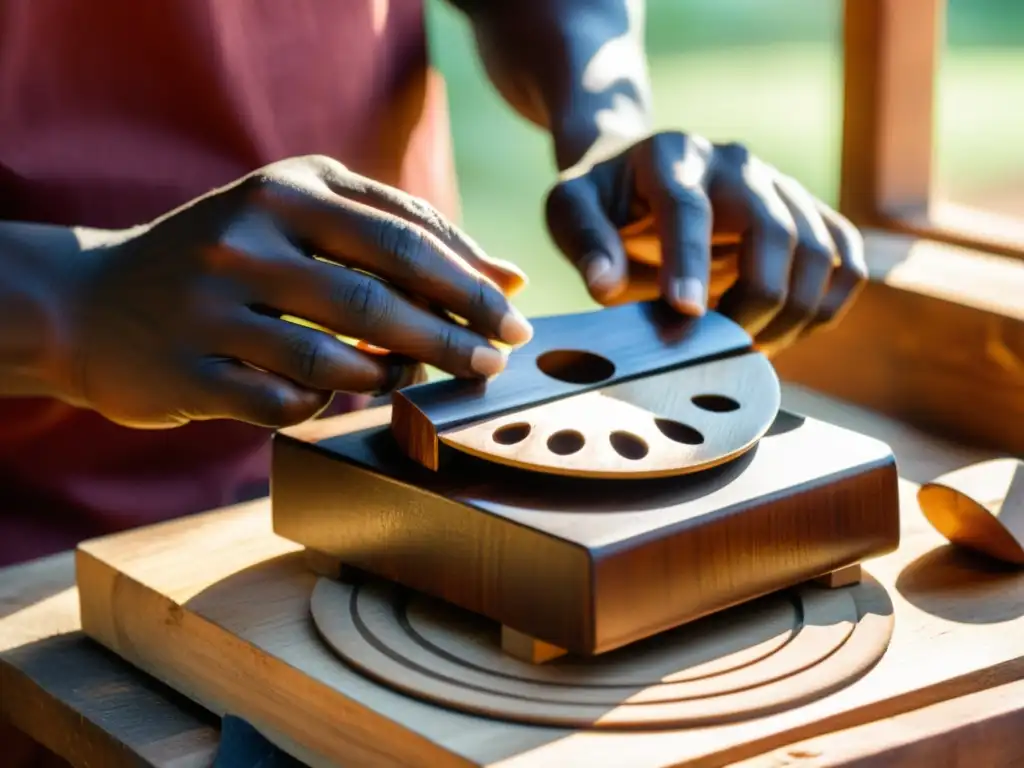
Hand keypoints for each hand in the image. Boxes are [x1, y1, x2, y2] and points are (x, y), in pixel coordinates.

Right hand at [57, 155, 531, 428]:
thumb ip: (400, 239)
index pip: (407, 234)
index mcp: (288, 187)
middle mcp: (248, 237)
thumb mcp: (302, 223)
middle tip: (499, 360)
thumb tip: (509, 277)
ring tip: (422, 377)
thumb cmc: (230, 261)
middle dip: (456, 334)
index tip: (515, 316)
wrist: (95, 303)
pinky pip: (285, 403)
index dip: (472, 280)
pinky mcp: (189, 370)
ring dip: (395, 375)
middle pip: (380, 296)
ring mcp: (212, 305)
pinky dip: (324, 404)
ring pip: (335, 358)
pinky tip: (337, 394)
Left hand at [544, 132, 866, 351]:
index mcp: (672, 156)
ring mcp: (779, 185)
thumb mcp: (569, 209)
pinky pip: (845, 258)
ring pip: (819, 251)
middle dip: (754, 302)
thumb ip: (586, 243)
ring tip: (748, 346)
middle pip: (774, 231)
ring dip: (792, 313)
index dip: (690, 262)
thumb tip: (606, 286)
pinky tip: (785, 329)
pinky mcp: (806, 213)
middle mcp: (735, 164)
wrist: (639, 174)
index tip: (688, 316)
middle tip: (720, 347)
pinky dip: (827, 304)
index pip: (688, 207)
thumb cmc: (602, 199)